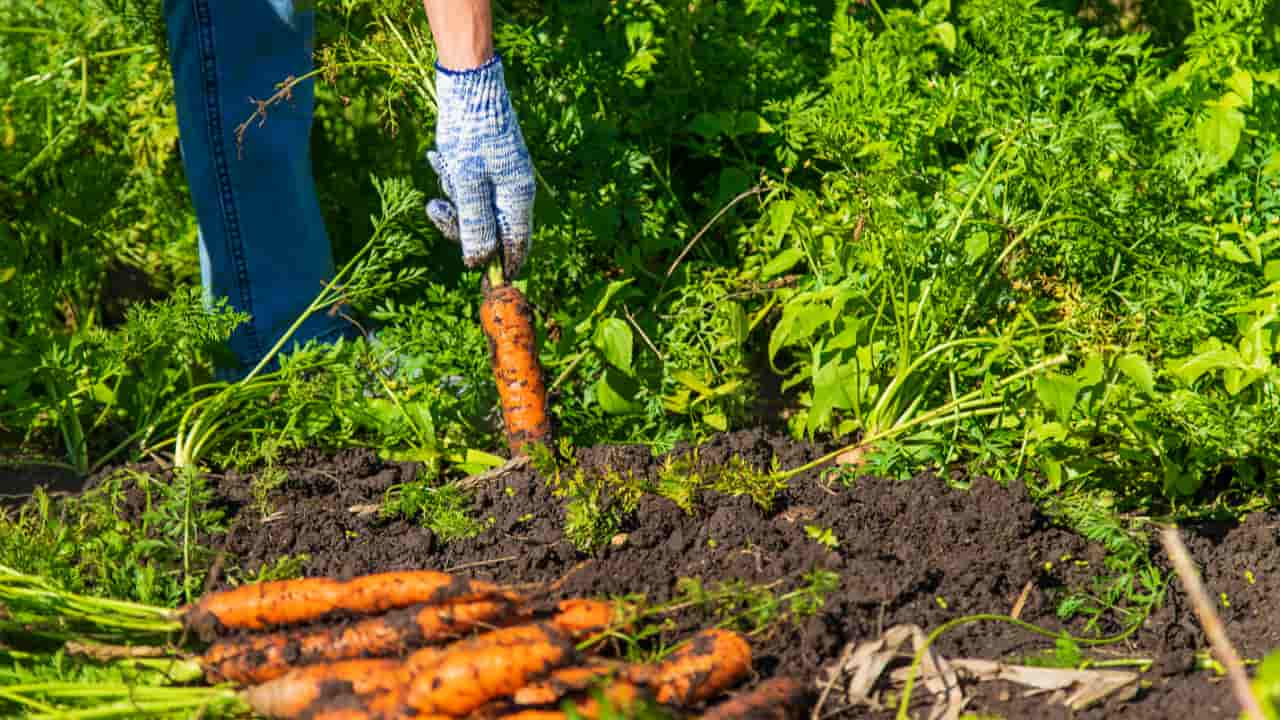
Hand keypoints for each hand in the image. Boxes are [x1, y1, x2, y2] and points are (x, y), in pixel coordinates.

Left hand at [425, 54, 535, 279]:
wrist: (469, 84)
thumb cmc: (470, 133)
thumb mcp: (467, 182)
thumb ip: (473, 224)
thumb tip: (476, 262)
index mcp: (517, 197)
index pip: (516, 245)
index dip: (500, 265)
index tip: (483, 283)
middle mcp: (514, 189)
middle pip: (490, 228)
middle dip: (460, 223)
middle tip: (437, 208)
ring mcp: (501, 176)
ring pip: (474, 207)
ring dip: (453, 195)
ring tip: (442, 163)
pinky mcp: (486, 164)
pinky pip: (468, 186)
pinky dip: (453, 178)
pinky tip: (441, 156)